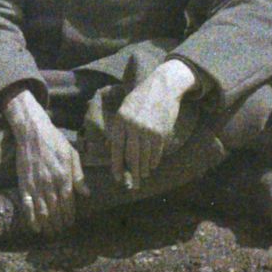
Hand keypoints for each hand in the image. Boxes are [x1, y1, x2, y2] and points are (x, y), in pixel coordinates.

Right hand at [2, 88, 82, 235]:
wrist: (33, 131)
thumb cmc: (55, 140)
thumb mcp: (72, 154)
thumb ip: (78, 175)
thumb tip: (86, 194)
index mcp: (64, 177)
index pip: (69, 202)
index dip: (70, 215)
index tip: (70, 223)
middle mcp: (51, 183)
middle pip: (56, 209)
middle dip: (59, 223)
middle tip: (60, 231)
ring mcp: (36, 184)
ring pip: (43, 210)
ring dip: (47, 224)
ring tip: (50, 233)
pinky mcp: (24, 183)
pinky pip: (27, 204)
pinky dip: (31, 218)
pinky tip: (35, 227)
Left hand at [110, 59, 196, 189]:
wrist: (162, 87)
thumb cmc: (141, 99)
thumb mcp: (125, 109)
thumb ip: (119, 128)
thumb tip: (109, 147)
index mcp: (120, 121)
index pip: (116, 149)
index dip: (117, 166)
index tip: (118, 178)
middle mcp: (133, 127)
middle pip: (131, 157)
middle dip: (132, 173)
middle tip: (134, 185)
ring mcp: (147, 130)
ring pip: (144, 157)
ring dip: (144, 169)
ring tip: (143, 176)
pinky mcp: (161, 133)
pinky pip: (156, 153)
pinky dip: (153, 161)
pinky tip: (151, 166)